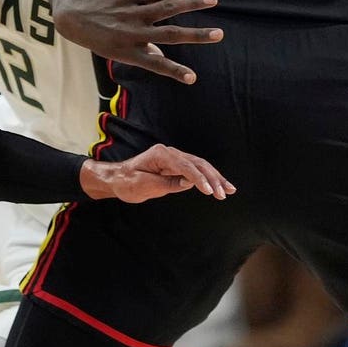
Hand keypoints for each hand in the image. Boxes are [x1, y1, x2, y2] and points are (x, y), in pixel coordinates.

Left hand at [53, 0, 221, 83]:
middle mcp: (132, 33)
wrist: (73, 14)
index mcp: (129, 52)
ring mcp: (131, 14)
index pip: (156, 65)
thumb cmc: (99, 37)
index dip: (174, 72)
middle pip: (169, 35)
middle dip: (196, 35)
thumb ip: (142, 54)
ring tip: (213, 0)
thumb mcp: (116, 53)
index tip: (193, 78)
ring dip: (191, 4)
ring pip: (166, 8)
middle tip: (219, 34)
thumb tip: (164, 59)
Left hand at [80, 144, 234, 202]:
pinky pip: (195, 170)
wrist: (117, 179)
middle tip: (224, 193)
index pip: (186, 166)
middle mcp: (170, 153)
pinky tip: (218, 185)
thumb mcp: (145, 186)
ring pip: (200, 166)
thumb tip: (189, 183)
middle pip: (197, 163)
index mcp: (161, 154)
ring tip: (229, 190)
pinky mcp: (176, 166)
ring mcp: (174, 158)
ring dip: (215, 178)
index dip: (199, 179)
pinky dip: (207, 178)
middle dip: (213, 178)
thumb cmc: (128, 182)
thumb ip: (167, 183)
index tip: (210, 191)